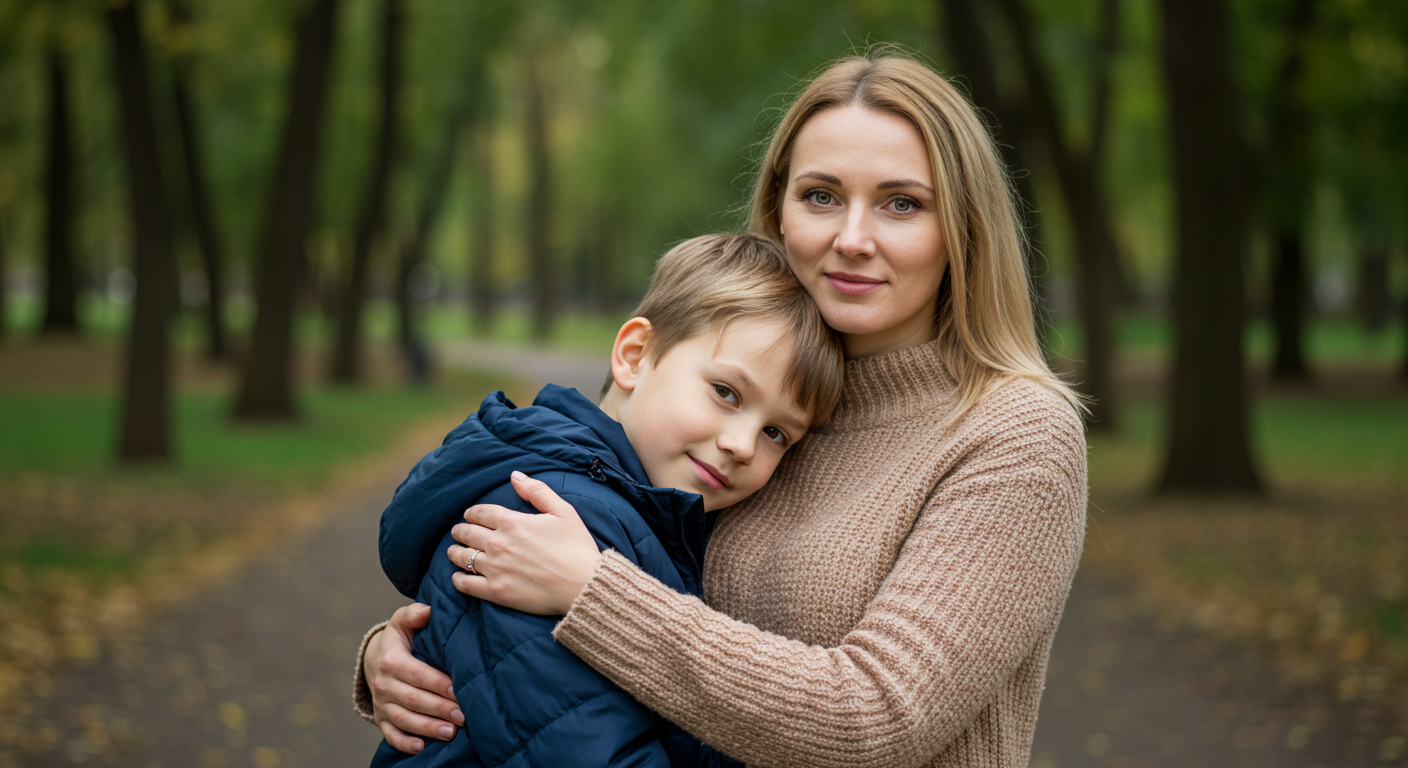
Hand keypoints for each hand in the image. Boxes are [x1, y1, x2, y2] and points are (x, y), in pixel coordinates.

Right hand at [365, 603, 463, 752]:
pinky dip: (404, 743)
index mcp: (392, 660)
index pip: (418, 674)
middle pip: (414, 700)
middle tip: (464, 716)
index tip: (460, 690)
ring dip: (427, 728)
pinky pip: (390, 735)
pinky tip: (421, 747)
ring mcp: (381, 704)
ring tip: (451, 733)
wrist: (374, 659)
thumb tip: (428, 611)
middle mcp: (384, 684)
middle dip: (440, 709)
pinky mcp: (381, 719)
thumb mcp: (402, 622)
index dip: (440, 684)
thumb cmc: (399, 640)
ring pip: (404, 720)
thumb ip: (414, 614)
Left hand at [449, 471, 602, 614]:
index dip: (471, 513)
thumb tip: (514, 475)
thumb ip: (537, 491)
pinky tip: (459, 576)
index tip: (470, 516)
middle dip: (460, 530)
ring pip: (461, 557)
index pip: (479, 512)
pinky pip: (465, 584)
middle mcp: (499, 544)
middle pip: (466, 533)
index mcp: (513, 522)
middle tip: (459, 532)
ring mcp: (495, 569)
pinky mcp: (496, 592)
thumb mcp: (563, 511)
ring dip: (454, 552)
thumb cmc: (576, 547)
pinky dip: (458, 579)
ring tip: (454, 552)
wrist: (584, 586)